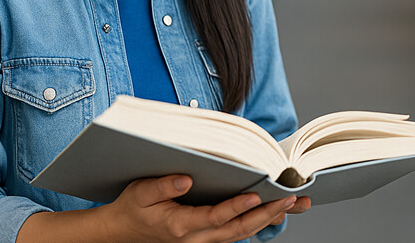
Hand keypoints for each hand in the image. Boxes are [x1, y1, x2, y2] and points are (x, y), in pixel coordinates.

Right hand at [98, 175, 309, 241]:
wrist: (122, 233)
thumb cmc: (133, 209)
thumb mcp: (140, 193)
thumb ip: (162, 186)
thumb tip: (186, 179)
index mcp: (180, 226)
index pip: (215, 217)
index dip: (237, 207)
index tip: (257, 194)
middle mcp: (195, 239)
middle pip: (237, 230)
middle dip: (266, 214)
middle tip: (289, 199)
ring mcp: (202, 242)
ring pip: (241, 235)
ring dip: (268, 220)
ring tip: (292, 204)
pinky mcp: (206, 239)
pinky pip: (236, 234)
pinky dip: (257, 223)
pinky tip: (275, 212)